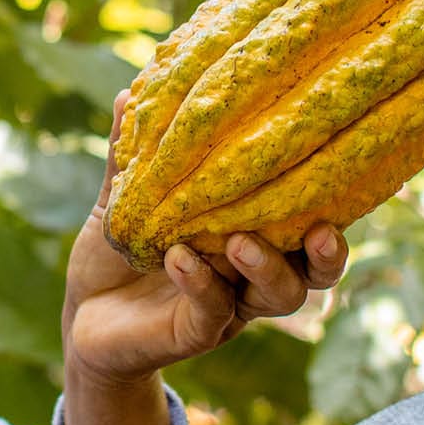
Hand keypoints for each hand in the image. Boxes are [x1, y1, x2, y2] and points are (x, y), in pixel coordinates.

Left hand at [64, 91, 348, 386]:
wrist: (81, 314)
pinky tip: (179, 258)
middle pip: (316, 269)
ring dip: (267, 267)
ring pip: (279, 296)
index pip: (306, 217)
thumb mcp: (124, 200)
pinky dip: (200, 283)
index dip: (333, 198)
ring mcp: (230, 307)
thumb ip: (132, 156)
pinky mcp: (195, 333)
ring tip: (238, 241)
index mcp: (252, 235)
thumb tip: (129, 90)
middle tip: (321, 228)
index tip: (342, 162)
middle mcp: (252, 275)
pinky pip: (213, 311)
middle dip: (328, 252)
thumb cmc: (117, 253)